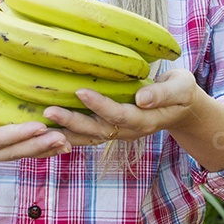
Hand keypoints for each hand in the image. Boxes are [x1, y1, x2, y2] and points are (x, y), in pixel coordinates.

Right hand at [0, 80, 70, 162]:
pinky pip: (18, 150)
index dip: (17, 134)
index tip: (38, 126)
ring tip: (67, 142)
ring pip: (18, 153)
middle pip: (11, 151)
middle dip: (37, 145)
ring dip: (42, 150)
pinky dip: (38, 148)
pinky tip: (57, 144)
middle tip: (62, 137)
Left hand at [42, 69, 204, 144]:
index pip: (119, 115)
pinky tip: (47, 127)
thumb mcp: (181, 88)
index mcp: (146, 120)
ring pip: (88, 136)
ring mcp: (117, 132)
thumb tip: (142, 98)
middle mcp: (128, 131)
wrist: (182, 108)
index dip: (100, 105)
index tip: (80, 90)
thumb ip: (162, 93)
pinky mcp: (109, 128)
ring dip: (64, 131)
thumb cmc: (181, 91)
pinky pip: (86, 134)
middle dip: (72, 122)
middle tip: (48, 111)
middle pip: (97, 130)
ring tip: (40, 122)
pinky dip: (67, 133)